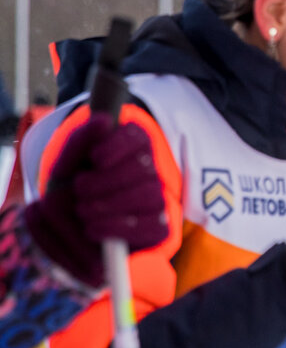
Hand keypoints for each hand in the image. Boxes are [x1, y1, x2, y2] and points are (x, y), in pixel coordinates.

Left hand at [24, 113, 167, 286]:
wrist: (67, 226)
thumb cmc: (70, 188)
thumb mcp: (67, 163)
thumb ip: (82, 139)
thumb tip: (103, 120)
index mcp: (133, 148)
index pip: (138, 139)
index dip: (120, 146)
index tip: (95, 158)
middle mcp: (150, 171)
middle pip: (144, 168)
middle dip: (109, 180)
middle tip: (80, 189)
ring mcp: (156, 200)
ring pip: (150, 195)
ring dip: (112, 203)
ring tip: (83, 210)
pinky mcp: (157, 228)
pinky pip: (153, 226)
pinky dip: (121, 227)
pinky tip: (94, 228)